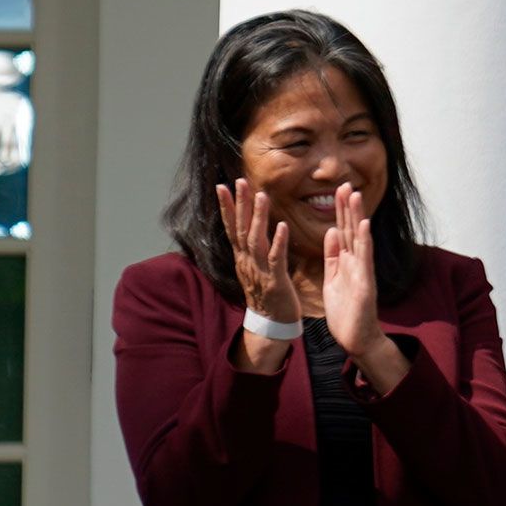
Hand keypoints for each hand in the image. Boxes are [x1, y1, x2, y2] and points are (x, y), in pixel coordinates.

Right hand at [216, 180, 300, 369]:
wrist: (271, 324)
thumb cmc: (267, 294)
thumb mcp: (254, 268)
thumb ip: (252, 249)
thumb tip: (248, 231)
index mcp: (242, 257)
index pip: (231, 227)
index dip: (227, 206)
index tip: (222, 185)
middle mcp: (246, 261)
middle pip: (240, 228)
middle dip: (239, 204)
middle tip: (238, 181)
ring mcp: (259, 270)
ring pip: (256, 239)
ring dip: (259, 217)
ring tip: (262, 195)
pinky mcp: (275, 280)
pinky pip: (276, 258)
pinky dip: (278, 242)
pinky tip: (283, 226)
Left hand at [317, 184, 405, 394]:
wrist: (356, 338)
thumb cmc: (345, 312)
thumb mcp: (333, 278)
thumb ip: (332, 256)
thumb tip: (330, 231)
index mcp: (345, 261)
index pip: (341, 230)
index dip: (339, 210)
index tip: (338, 190)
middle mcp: (356, 262)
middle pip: (350, 229)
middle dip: (348, 207)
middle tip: (346, 183)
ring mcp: (362, 271)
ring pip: (358, 238)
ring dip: (357, 216)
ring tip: (356, 195)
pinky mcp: (365, 283)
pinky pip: (364, 259)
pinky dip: (364, 241)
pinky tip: (364, 225)